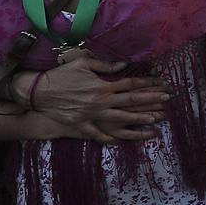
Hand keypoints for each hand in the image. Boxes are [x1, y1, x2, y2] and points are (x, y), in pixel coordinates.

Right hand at [28, 52, 169, 142]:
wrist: (38, 93)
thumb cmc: (61, 75)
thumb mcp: (83, 63)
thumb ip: (105, 65)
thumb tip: (124, 65)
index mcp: (103, 86)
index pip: (131, 84)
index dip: (149, 84)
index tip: (162, 84)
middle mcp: (101, 101)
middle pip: (131, 102)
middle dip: (151, 101)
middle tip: (166, 101)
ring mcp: (92, 115)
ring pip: (120, 120)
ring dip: (138, 121)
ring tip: (154, 122)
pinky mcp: (81, 126)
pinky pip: (98, 134)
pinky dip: (110, 138)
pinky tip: (121, 140)